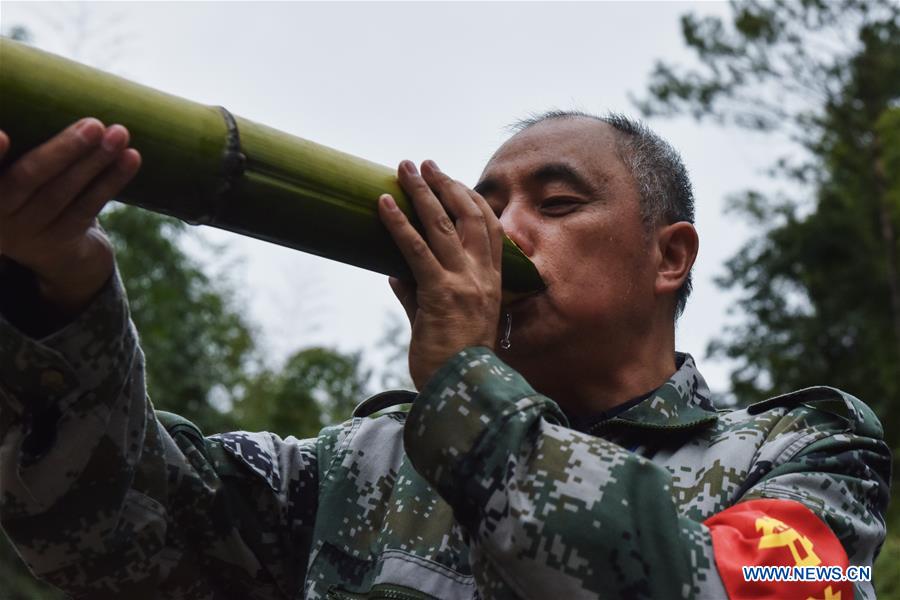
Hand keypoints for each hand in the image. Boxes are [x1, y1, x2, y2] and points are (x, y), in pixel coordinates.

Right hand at [0, 118, 140, 315]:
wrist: (48, 244)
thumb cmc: (28, 180)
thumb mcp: (14, 164)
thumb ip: (27, 133)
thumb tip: (32, 75)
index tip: (3, 135)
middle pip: (29, 178)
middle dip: (64, 149)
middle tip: (94, 124)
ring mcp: (29, 231)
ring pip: (63, 193)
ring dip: (95, 161)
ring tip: (120, 134)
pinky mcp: (62, 240)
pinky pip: (88, 207)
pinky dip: (111, 180)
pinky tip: (132, 158)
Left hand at [378, 160, 502, 389]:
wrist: (460, 392)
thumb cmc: (451, 362)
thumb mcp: (439, 322)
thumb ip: (418, 295)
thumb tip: (394, 274)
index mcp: (492, 283)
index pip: (489, 229)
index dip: (472, 200)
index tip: (453, 182)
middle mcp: (483, 277)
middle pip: (470, 217)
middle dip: (447, 185)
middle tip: (426, 164)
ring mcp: (464, 283)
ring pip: (443, 226)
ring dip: (422, 193)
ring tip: (405, 169)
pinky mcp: (440, 292)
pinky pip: (416, 250)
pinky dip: (398, 224)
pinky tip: (383, 204)